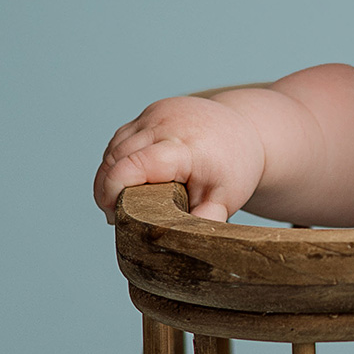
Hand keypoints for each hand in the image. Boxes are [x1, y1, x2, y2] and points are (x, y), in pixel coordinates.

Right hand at [93, 94, 267, 221]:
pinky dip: (118, 160)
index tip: (113, 215)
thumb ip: (204, 220)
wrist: (246, 131)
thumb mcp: (227, 199)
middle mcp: (166, 124)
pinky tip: (127, 181)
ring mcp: (156, 114)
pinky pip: (122, 138)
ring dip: (109, 175)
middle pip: (116, 157)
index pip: (135, 164)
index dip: (113, 189)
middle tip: (117, 217)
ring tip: (122, 202)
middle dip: (107, 188)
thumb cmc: (234, 168)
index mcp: (185, 147)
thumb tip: (185, 242)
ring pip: (114, 147)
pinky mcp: (150, 111)